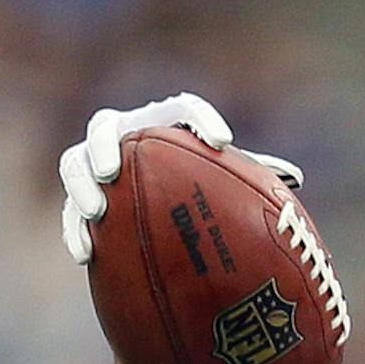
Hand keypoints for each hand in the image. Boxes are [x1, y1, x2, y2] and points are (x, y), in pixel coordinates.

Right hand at [59, 94, 303, 263]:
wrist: (156, 211)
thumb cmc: (198, 193)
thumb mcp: (222, 186)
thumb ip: (249, 176)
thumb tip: (294, 178)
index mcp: (163, 124)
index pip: (183, 108)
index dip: (202, 118)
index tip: (223, 140)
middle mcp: (123, 136)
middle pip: (105, 126)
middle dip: (105, 144)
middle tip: (116, 167)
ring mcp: (95, 166)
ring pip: (74, 163)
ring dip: (80, 184)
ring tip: (97, 210)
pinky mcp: (81, 199)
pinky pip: (70, 213)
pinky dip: (73, 230)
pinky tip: (85, 254)